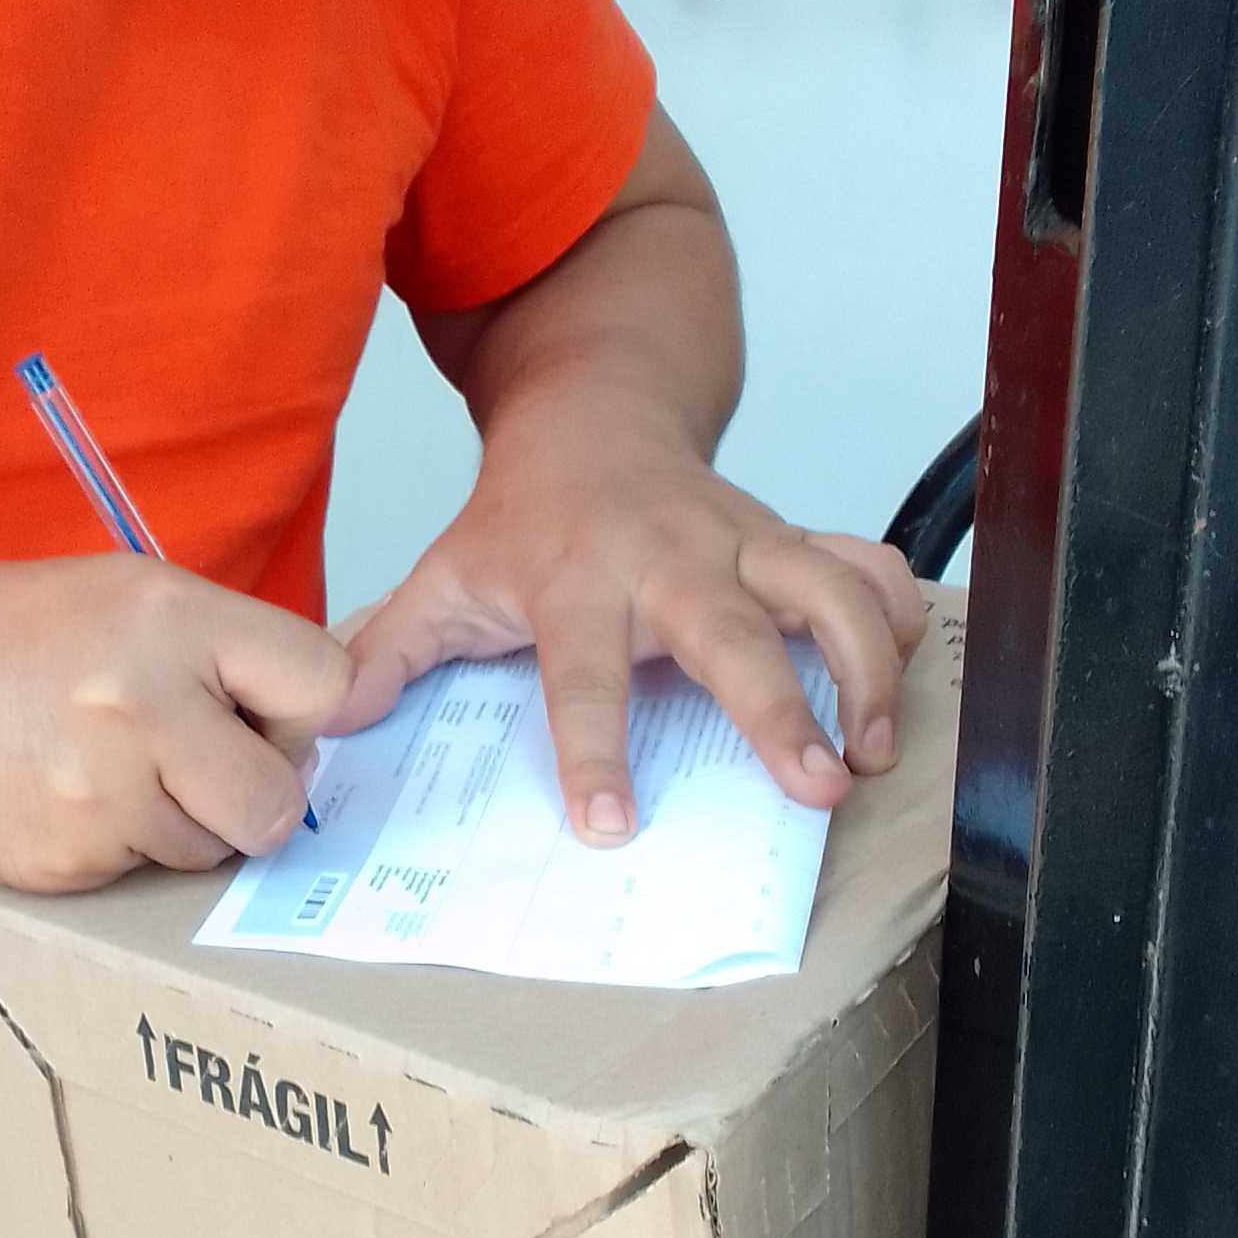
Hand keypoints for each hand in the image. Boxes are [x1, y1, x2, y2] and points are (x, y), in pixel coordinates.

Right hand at [0, 558, 348, 892]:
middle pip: (278, 802)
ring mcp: (103, 792)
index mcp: (173, 619)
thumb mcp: (124, 596)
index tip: (270, 719)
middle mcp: (146, 703)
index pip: (322, 684)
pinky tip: (62, 799)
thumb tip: (320, 723)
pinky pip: (141, 875)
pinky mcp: (69, 860)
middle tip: (198, 767)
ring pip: (211, 850)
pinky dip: (117, 850)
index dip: (306, 715)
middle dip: (254, 797)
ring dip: (180, 826)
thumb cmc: (5, 638)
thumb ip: (222, 650)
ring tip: (107, 772)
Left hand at [329, 405, 924, 843]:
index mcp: (577, 582)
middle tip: (814, 788)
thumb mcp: (443, 577)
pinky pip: (864, 565)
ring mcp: (744, 541)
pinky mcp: (794, 534)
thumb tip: (327, 724)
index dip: (594, 750)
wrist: (594, 410)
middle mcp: (671, 558)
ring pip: (825, 591)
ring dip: (862, 669)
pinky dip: (898, 612)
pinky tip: (911, 678)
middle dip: (778, 708)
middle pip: (734, 631)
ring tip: (871, 756)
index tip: (608, 826)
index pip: (582, 674)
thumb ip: (389, 653)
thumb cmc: (522, 519)